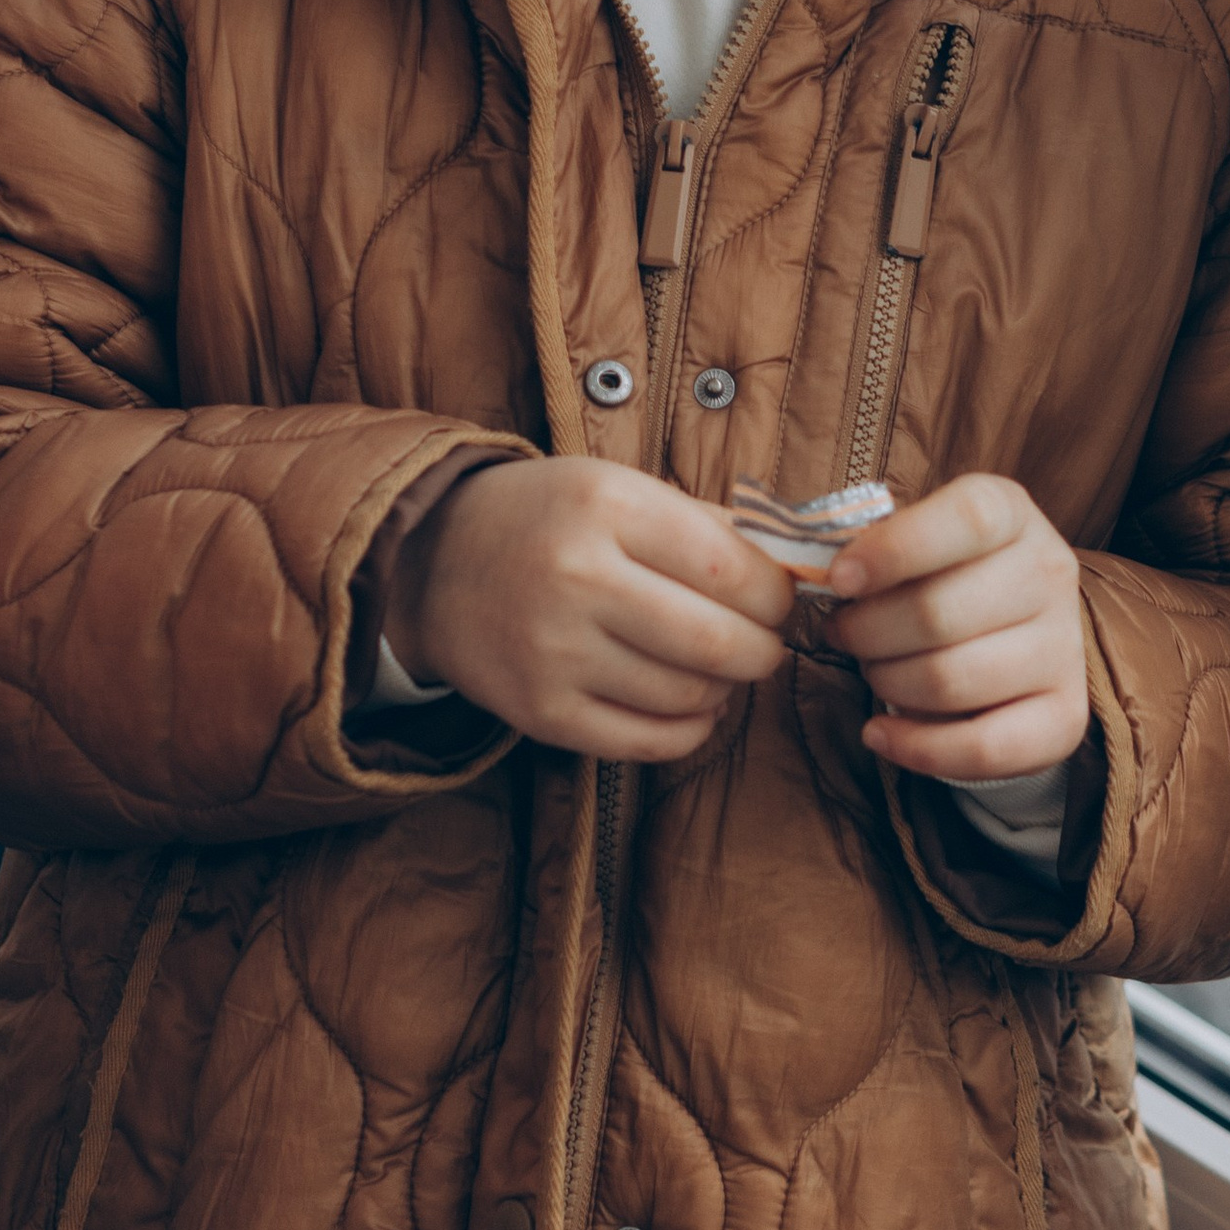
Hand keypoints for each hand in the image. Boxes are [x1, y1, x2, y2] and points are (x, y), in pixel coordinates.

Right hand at [385, 457, 794, 761]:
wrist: (435, 564)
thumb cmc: (548, 519)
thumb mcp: (619, 489)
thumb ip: (706, 528)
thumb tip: (794, 575)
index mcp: (604, 507)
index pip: (730, 569)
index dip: (775, 594)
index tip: (778, 598)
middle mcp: (576, 578)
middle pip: (718, 641)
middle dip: (762, 649)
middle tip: (760, 642)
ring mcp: (554, 652)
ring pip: (690, 695)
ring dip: (724, 688)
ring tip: (713, 666)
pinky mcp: (541, 713)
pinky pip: (651, 741)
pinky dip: (689, 728)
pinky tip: (686, 703)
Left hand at [825, 475, 1089, 781]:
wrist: (1009, 627)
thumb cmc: (939, 573)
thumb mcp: (912, 537)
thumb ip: (871, 546)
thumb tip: (822, 575)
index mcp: (1012, 513)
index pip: (967, 520)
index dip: (896, 549)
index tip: (839, 580)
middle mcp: (1052, 574)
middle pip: (939, 613)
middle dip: (866, 632)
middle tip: (843, 633)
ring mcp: (1064, 648)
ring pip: (950, 681)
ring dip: (886, 683)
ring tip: (871, 670)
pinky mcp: (1066, 716)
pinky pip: (984, 748)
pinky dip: (918, 748)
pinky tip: (880, 732)